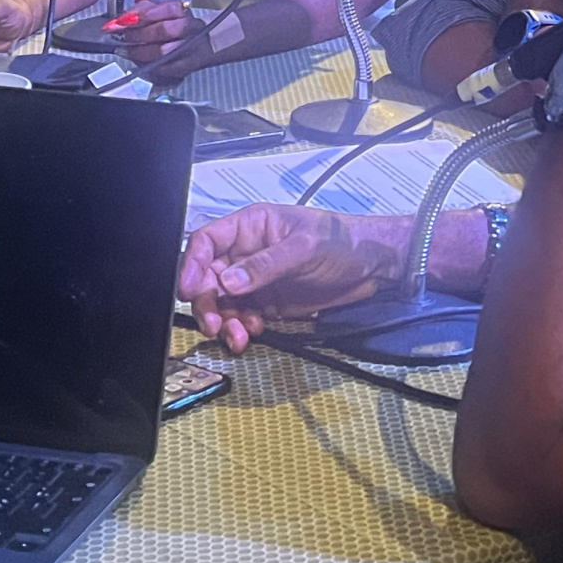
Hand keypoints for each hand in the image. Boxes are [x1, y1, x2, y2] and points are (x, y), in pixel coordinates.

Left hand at [105, 0, 203, 67]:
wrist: (203, 44)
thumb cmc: (176, 24)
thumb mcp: (161, 10)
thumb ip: (142, 10)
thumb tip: (121, 19)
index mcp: (182, 11)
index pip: (166, 9)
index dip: (142, 15)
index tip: (121, 21)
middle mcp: (189, 29)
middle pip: (164, 30)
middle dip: (138, 34)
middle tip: (122, 36)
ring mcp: (188, 49)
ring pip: (162, 52)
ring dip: (138, 52)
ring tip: (124, 50)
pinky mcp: (184, 68)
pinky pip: (162, 69)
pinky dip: (145, 65)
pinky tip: (136, 61)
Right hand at [179, 205, 409, 351]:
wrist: (374, 268)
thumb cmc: (343, 242)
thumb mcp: (305, 248)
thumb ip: (266, 265)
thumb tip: (228, 282)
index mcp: (251, 227)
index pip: (207, 242)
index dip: (192, 264)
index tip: (189, 289)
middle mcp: (246, 253)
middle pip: (206, 278)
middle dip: (206, 302)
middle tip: (214, 324)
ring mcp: (255, 280)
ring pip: (220, 302)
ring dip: (223, 320)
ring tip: (238, 335)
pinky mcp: (266, 302)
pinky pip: (240, 317)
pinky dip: (240, 328)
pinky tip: (253, 332)